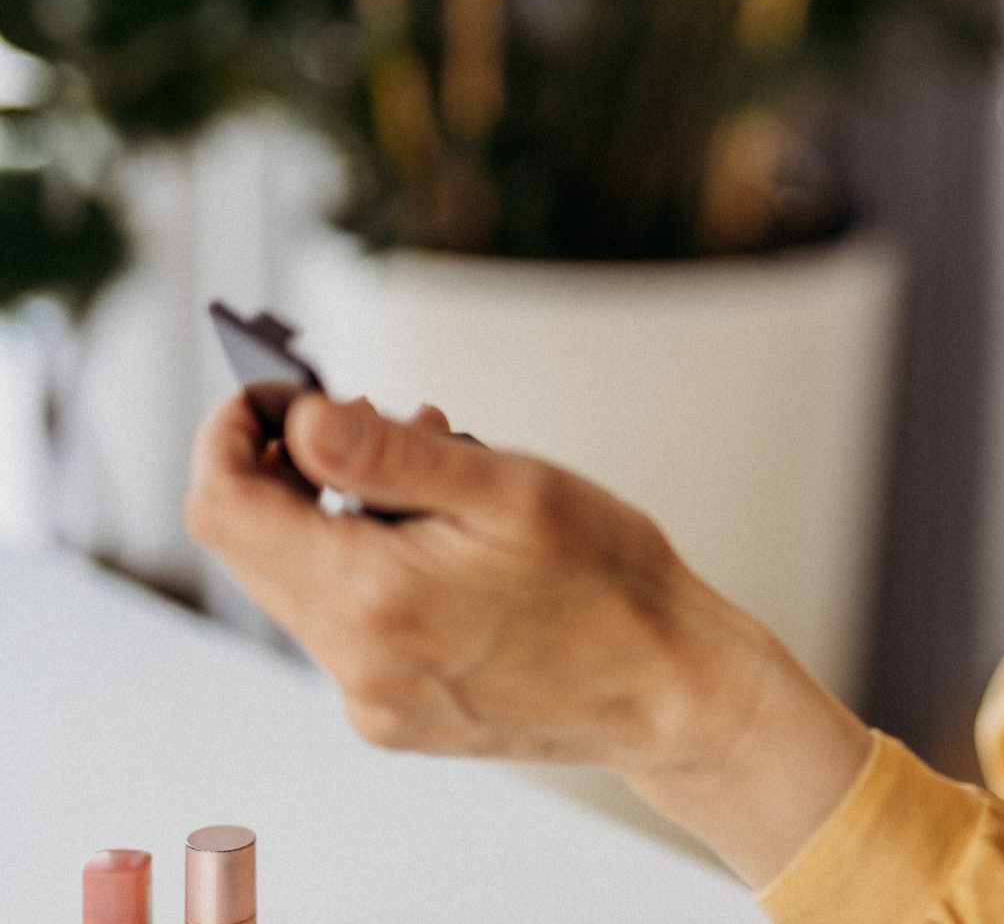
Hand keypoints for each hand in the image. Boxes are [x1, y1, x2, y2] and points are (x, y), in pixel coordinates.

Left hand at [185, 392, 869, 884]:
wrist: (670, 689)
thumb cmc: (609, 582)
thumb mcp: (509, 488)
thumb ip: (389, 454)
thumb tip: (299, 419)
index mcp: (371, 597)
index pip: (224, 507)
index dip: (231, 435)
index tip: (272, 395)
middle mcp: (353, 662)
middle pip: (250, 548)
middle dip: (289, 472)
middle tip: (370, 422)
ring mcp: (370, 699)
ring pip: (298, 587)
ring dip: (336, 521)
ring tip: (433, 485)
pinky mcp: (393, 717)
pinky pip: (343, 629)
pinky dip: (369, 573)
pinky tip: (443, 549)